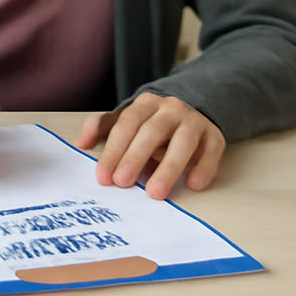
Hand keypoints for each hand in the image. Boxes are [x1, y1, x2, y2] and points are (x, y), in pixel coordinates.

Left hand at [75, 92, 225, 200]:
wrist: (194, 108)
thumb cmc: (153, 122)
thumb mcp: (128, 119)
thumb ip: (103, 128)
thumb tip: (81, 143)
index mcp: (145, 103)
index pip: (126, 125)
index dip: (114, 150)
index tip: (103, 176)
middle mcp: (170, 109)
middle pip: (151, 132)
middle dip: (135, 158)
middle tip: (123, 183)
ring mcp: (194, 121)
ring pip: (182, 142)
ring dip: (168, 168)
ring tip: (155, 192)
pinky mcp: (215, 136)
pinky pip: (211, 151)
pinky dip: (204, 167)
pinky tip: (193, 184)